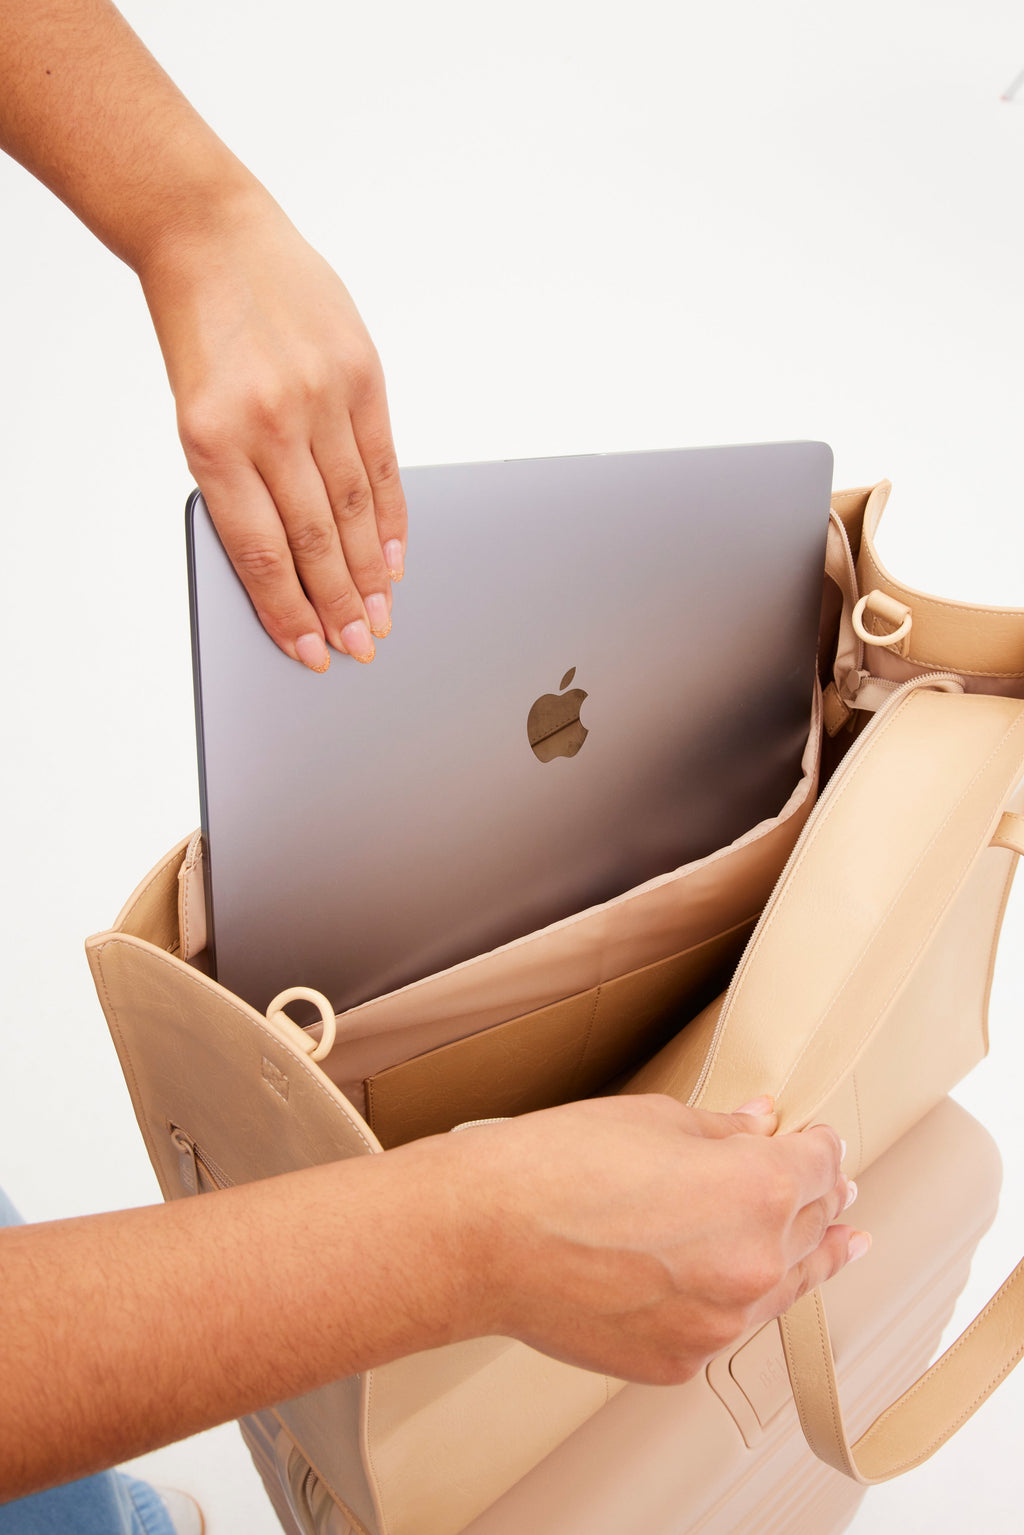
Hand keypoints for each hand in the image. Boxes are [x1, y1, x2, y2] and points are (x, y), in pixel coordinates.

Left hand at [139, 186, 406, 671]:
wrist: (212, 235)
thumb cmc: (200, 332)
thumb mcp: (197, 415)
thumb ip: (240, 484)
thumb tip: (289, 565)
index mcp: (211, 439)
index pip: (260, 550)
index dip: (289, 610)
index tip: (310, 650)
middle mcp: (270, 420)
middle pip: (316, 539)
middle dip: (339, 604)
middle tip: (359, 646)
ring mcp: (321, 395)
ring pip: (355, 510)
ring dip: (370, 573)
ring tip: (380, 614)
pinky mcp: (363, 373)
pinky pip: (384, 465)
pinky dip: (391, 518)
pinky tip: (394, 556)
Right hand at [448, 1094, 864, 1383]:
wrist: (486, 1237)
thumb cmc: (557, 1166)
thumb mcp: (653, 1120)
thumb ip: (723, 1130)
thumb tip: (760, 1124)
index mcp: (759, 1189)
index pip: (820, 1165)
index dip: (824, 1148)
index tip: (823, 1143)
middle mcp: (754, 1264)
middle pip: (811, 1227)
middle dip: (823, 1201)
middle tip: (841, 1195)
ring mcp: (719, 1324)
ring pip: (781, 1288)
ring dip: (799, 1259)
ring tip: (834, 1249)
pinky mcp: (679, 1363)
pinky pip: (723, 1327)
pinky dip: (731, 1301)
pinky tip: (727, 1282)